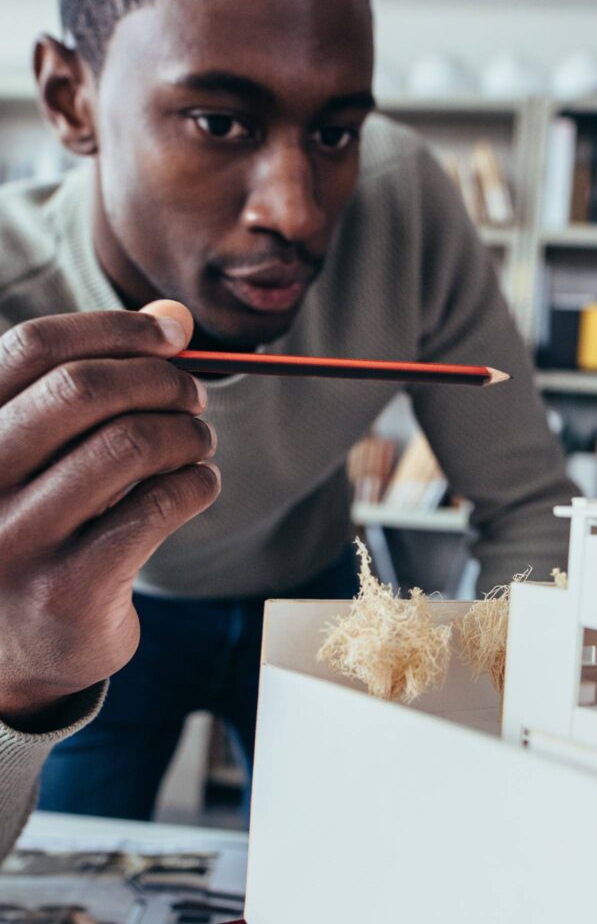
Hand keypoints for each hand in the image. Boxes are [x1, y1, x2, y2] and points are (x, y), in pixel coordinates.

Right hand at [0, 300, 219, 729]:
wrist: (10, 656)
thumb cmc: (38, 527)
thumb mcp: (40, 454)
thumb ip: (93, 385)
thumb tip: (175, 319)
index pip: (32, 347)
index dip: (116, 329)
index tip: (174, 336)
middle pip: (85, 389)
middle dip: (162, 380)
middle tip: (194, 396)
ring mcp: (12, 540)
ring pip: (131, 444)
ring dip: (188, 433)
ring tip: (198, 442)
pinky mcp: (66, 591)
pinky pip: (159, 506)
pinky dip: (198, 482)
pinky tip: (198, 485)